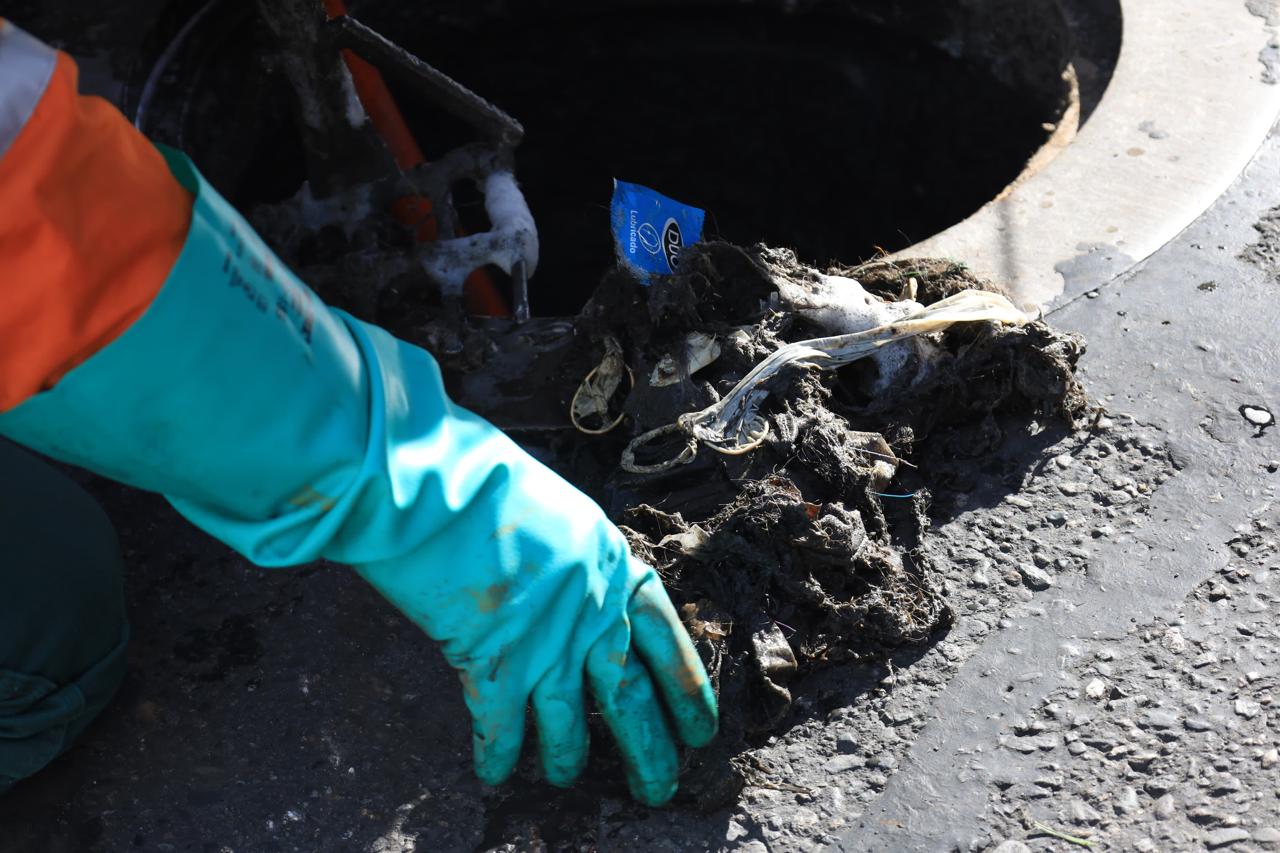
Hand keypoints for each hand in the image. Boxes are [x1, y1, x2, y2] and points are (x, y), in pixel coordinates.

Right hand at [352, 404, 717, 804]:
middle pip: (629, 698)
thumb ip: (573, 563)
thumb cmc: (489, 483)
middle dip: (648, 750)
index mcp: (614, 569)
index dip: (688, 690)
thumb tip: (570, 592)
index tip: (703, 730)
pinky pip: (502, 729)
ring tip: (567, 777)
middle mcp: (590, 616)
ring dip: (569, 757)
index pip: (667, 641)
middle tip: (660, 788)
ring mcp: (545, 647)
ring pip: (568, 725)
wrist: (437, 486)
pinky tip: (494, 774)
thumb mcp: (558, 514)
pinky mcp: (493, 667)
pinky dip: (497, 754)